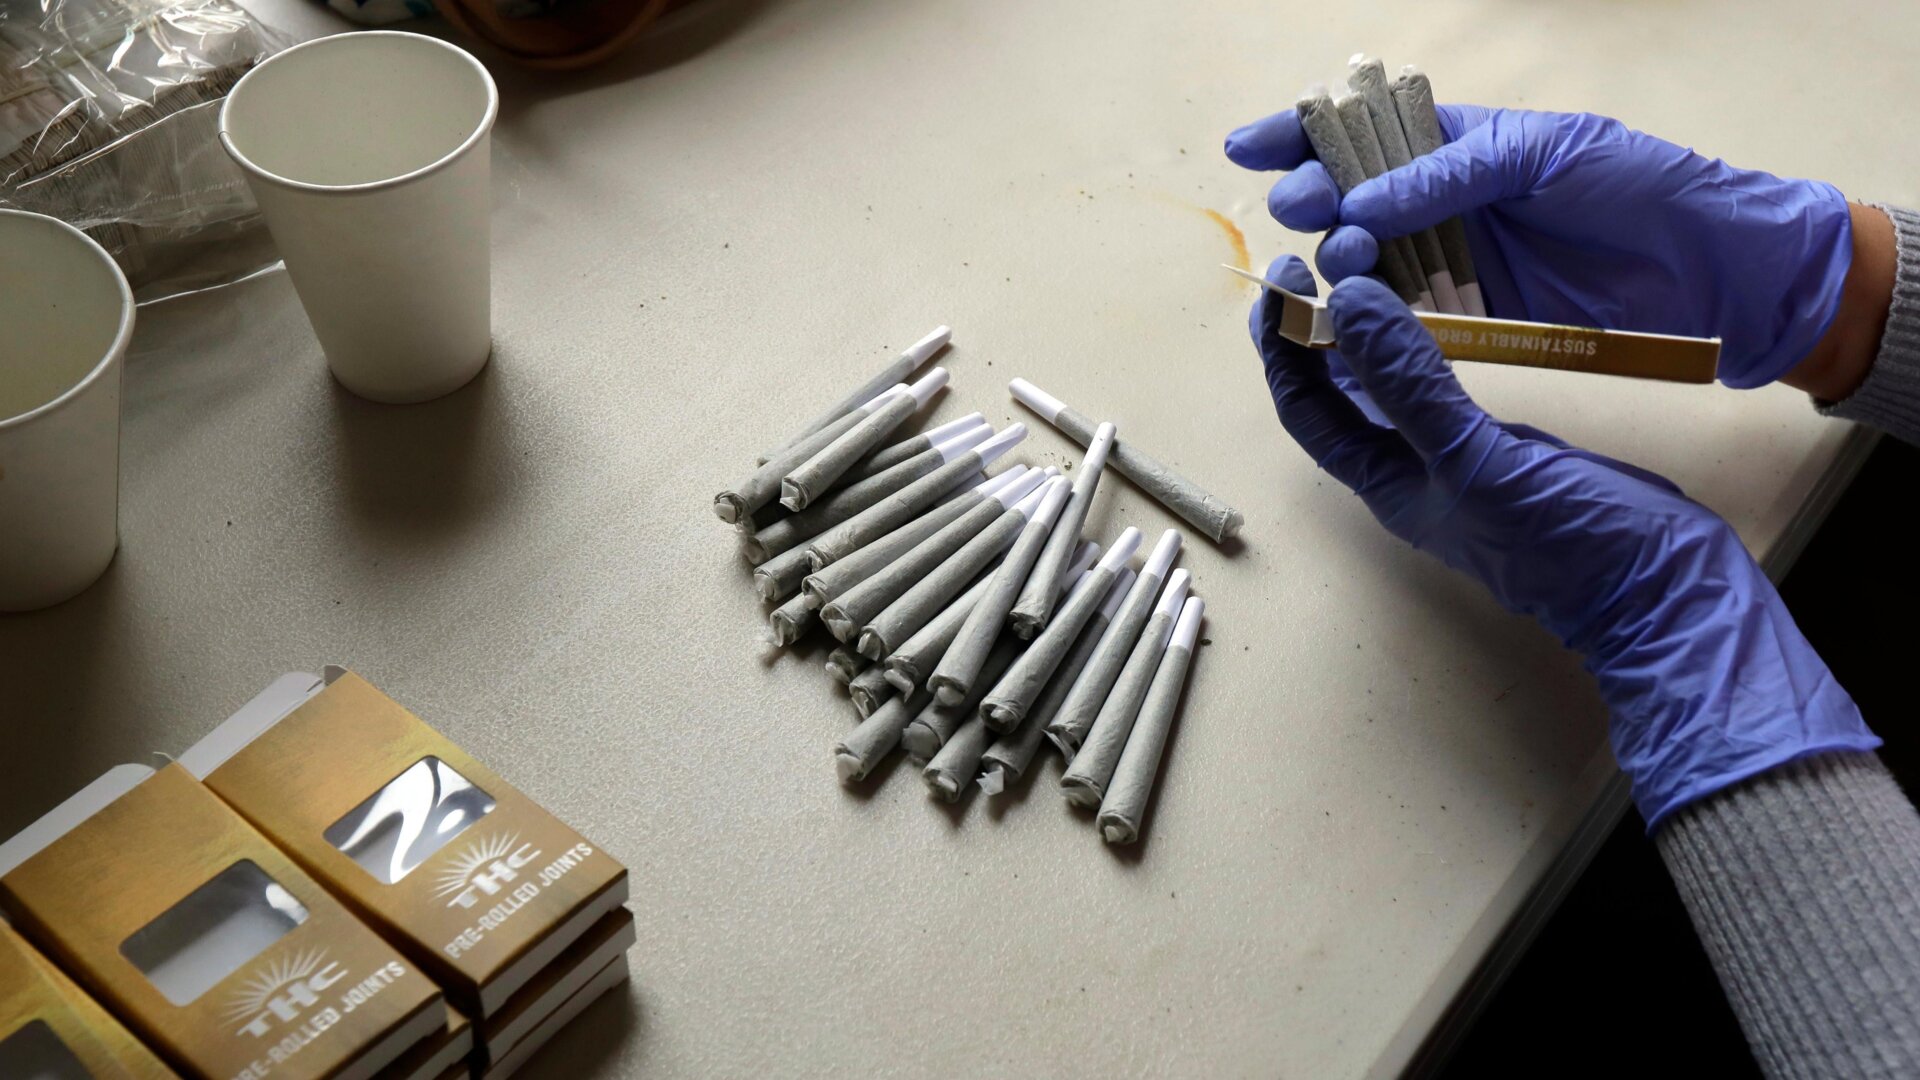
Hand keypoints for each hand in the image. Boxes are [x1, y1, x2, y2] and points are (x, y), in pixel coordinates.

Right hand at [1226, 106, 1869, 390]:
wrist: (1713, 268)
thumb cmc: (1641, 187)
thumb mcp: (1543, 155)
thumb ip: (1450, 175)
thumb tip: (1363, 204)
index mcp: (1459, 142)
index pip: (1363, 132)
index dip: (1301, 136)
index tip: (1251, 147)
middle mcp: (1444, 200)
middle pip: (1348, 198)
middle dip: (1311, 199)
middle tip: (1302, 212)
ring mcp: (1455, 260)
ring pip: (1367, 260)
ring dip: (1338, 260)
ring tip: (1339, 263)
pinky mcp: (1472, 317)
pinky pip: (1403, 316)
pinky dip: (1369, 319)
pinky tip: (1347, 319)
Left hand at [1250, 255, 1877, 825]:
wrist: (1659, 588)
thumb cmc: (1566, 542)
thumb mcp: (1479, 459)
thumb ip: (1412, 386)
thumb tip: (1349, 306)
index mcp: (1389, 485)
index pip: (1309, 412)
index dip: (1283, 353)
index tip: (1280, 286)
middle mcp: (1413, 474)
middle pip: (1341, 398)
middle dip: (1319, 335)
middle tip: (1314, 262)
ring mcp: (1461, 461)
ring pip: (1394, 388)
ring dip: (1371, 335)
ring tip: (1362, 268)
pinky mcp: (1507, 448)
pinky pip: (1446, 386)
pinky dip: (1430, 344)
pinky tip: (1439, 309)